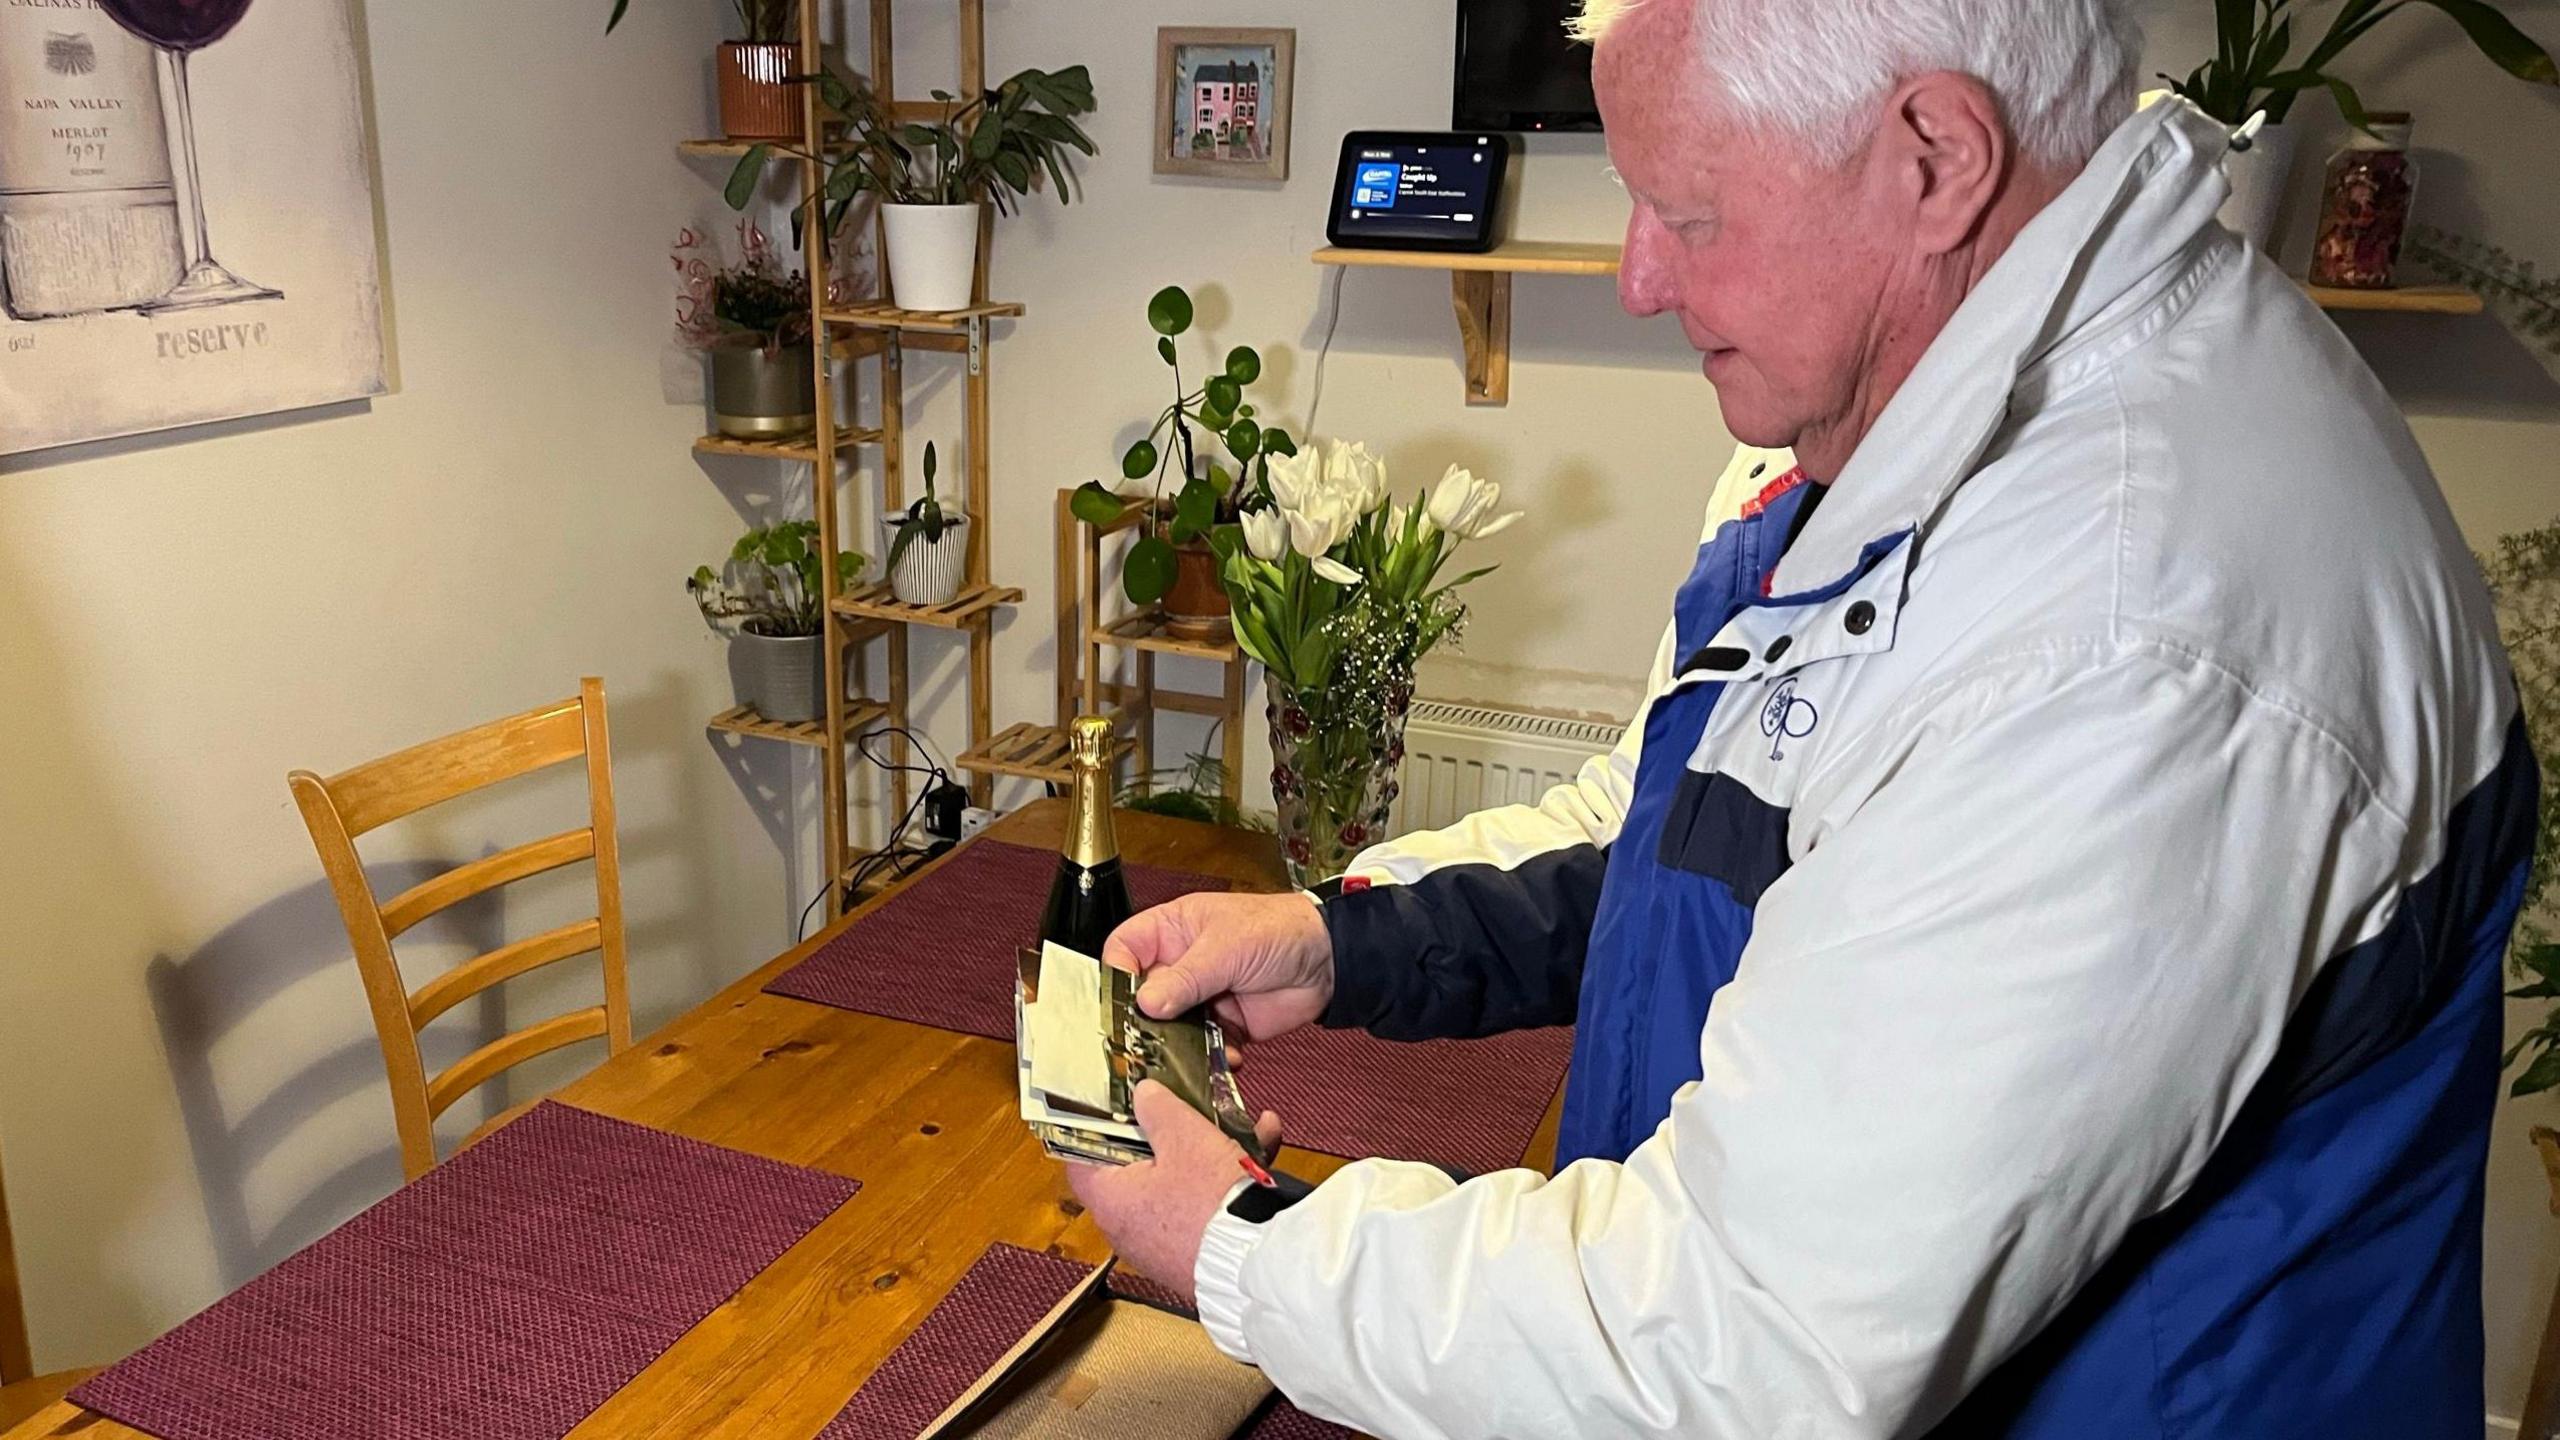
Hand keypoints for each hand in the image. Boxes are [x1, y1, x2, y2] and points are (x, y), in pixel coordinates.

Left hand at [1067, 1080, 1284, 1307]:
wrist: (1256, 1264)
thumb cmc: (1210, 1201)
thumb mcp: (1185, 1138)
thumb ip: (1159, 1109)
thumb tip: (1143, 1095)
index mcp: (1110, 1198)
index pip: (1082, 1154)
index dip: (1098, 1122)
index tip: (1119, 1102)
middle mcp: (1127, 1225)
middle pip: (1140, 1162)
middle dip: (1175, 1128)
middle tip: (1194, 1103)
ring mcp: (1161, 1241)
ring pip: (1180, 1179)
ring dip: (1214, 1146)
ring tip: (1249, 1121)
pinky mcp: (1193, 1251)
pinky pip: (1202, 1204)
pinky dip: (1227, 1177)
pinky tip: (1265, 1145)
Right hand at [1103, 891, 1334, 1042]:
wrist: (1330, 960)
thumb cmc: (1281, 929)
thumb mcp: (1227, 947)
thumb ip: (1186, 977)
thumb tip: (1147, 1003)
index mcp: (1173, 930)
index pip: (1124, 950)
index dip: (1116, 974)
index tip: (1121, 1002)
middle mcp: (1181, 964)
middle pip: (1142, 997)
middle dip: (1146, 1021)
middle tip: (1150, 1040)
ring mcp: (1201, 996)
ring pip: (1170, 1027)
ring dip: (1179, 1044)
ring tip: (1189, 1053)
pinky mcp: (1223, 1024)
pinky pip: (1202, 1047)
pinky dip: (1210, 1056)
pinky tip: (1225, 1054)